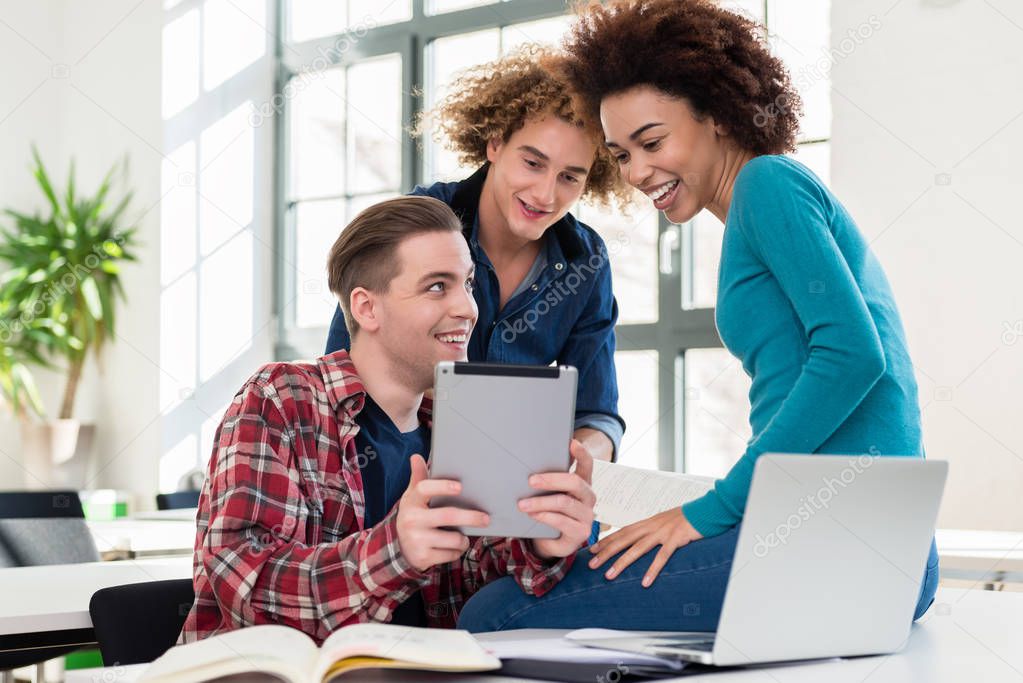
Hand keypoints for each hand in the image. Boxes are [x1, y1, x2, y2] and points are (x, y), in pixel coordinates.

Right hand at [396, 454, 489, 572]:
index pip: (424, 489)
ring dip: (464, 539)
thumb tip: (416, 456)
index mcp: (411, 501)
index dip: (442, 487)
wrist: (400, 547)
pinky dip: (457, 551)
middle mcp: (412, 519)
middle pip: (448, 516)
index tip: (460, 486)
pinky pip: (450, 554)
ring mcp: (417, 539)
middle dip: (471, 517)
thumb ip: (418, 477)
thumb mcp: (413, 497)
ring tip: (464, 536)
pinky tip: (454, 547)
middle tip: (486, 518)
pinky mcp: (423, 556)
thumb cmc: (415, 515)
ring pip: (453, 538)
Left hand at [520, 439, 595, 558]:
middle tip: (531, 480)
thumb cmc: (550, 512)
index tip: (571, 442)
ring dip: (540, 502)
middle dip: (551, 479)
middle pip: (574, 482)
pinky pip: (561, 521)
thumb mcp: (549, 494)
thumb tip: (528, 464)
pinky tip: (532, 515)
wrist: (551, 542)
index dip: (581, 453)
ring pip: (564, 502)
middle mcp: (588, 498)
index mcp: (582, 483)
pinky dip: (544, 516)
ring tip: (522, 504)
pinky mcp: (580, 532)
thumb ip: (547, 481)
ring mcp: (586, 516)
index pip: (587, 464)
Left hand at [588, 507, 702, 586]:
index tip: (592, 549)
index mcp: (647, 523)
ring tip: (609, 575)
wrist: (705, 510)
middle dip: (606, 552)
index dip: (606, 540)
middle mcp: (651, 526)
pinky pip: (662, 557)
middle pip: (624, 539)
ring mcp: (663, 532)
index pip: (622, 531)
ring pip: (637, 549)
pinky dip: (652, 570)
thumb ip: (651, 531)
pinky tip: (645, 582)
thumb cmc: (685, 519)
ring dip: (621, 563)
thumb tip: (639, 540)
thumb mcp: (664, 523)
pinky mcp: (676, 539)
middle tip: (591, 564)